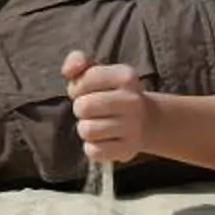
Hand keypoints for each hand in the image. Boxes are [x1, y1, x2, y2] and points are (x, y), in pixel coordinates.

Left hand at [62, 48, 152, 165]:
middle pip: (83, 107)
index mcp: (126, 76)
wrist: (146, 120)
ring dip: (86, 128)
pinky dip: (92, 147)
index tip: (87, 91)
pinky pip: (93, 151)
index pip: (85, 80)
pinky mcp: (128, 150)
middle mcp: (133, 101)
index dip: (78, 87)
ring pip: (87, 130)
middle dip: (81, 108)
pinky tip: (103, 139)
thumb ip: (77, 62)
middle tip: (91, 110)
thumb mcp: (98, 71)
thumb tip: (68, 71)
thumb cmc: (112, 93)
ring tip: (98, 124)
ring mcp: (133, 127)